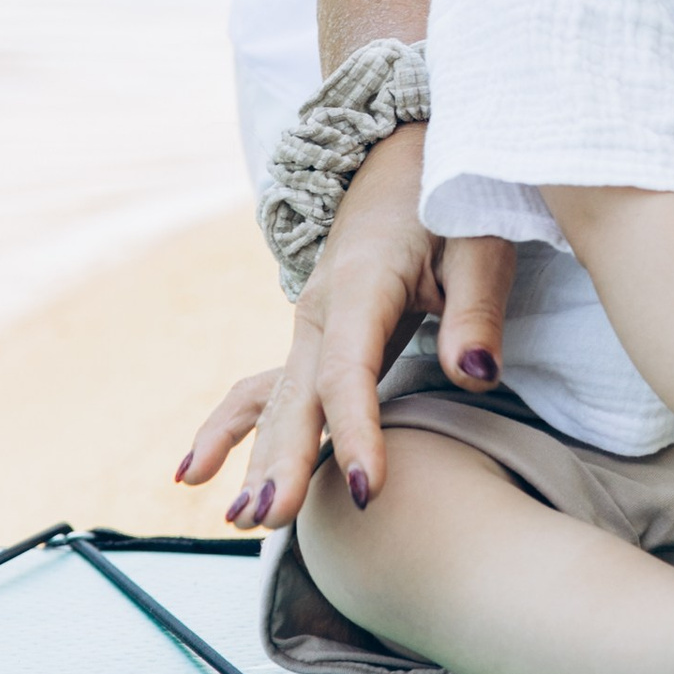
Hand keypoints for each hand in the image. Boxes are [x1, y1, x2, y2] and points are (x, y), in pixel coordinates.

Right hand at [175, 124, 515, 527]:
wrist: (408, 154)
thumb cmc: (453, 195)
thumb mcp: (480, 239)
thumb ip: (477, 309)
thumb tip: (476, 376)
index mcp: (360, 284)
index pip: (350, 371)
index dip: (357, 431)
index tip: (368, 491)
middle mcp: (321, 309)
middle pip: (298, 395)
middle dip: (283, 459)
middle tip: (271, 518)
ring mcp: (310, 325)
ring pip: (278, 400)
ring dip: (257, 457)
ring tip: (242, 520)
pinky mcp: (317, 338)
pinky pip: (265, 389)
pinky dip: (232, 429)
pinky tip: (193, 473)